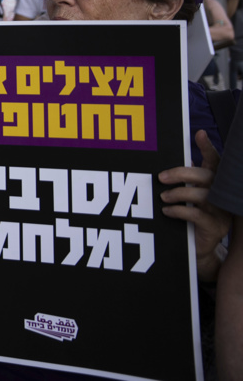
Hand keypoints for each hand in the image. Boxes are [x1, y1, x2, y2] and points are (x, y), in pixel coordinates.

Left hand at [160, 129, 229, 280]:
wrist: (197, 249)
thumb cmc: (189, 217)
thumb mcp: (186, 196)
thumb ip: (182, 179)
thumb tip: (168, 163)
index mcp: (216, 184)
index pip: (215, 162)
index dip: (208, 148)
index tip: (199, 133)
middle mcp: (222, 195)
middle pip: (207, 176)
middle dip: (182, 173)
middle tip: (161, 177)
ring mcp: (222, 211)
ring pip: (203, 195)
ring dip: (178, 194)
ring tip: (164, 197)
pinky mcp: (216, 227)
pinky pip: (197, 214)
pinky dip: (179, 210)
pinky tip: (167, 211)